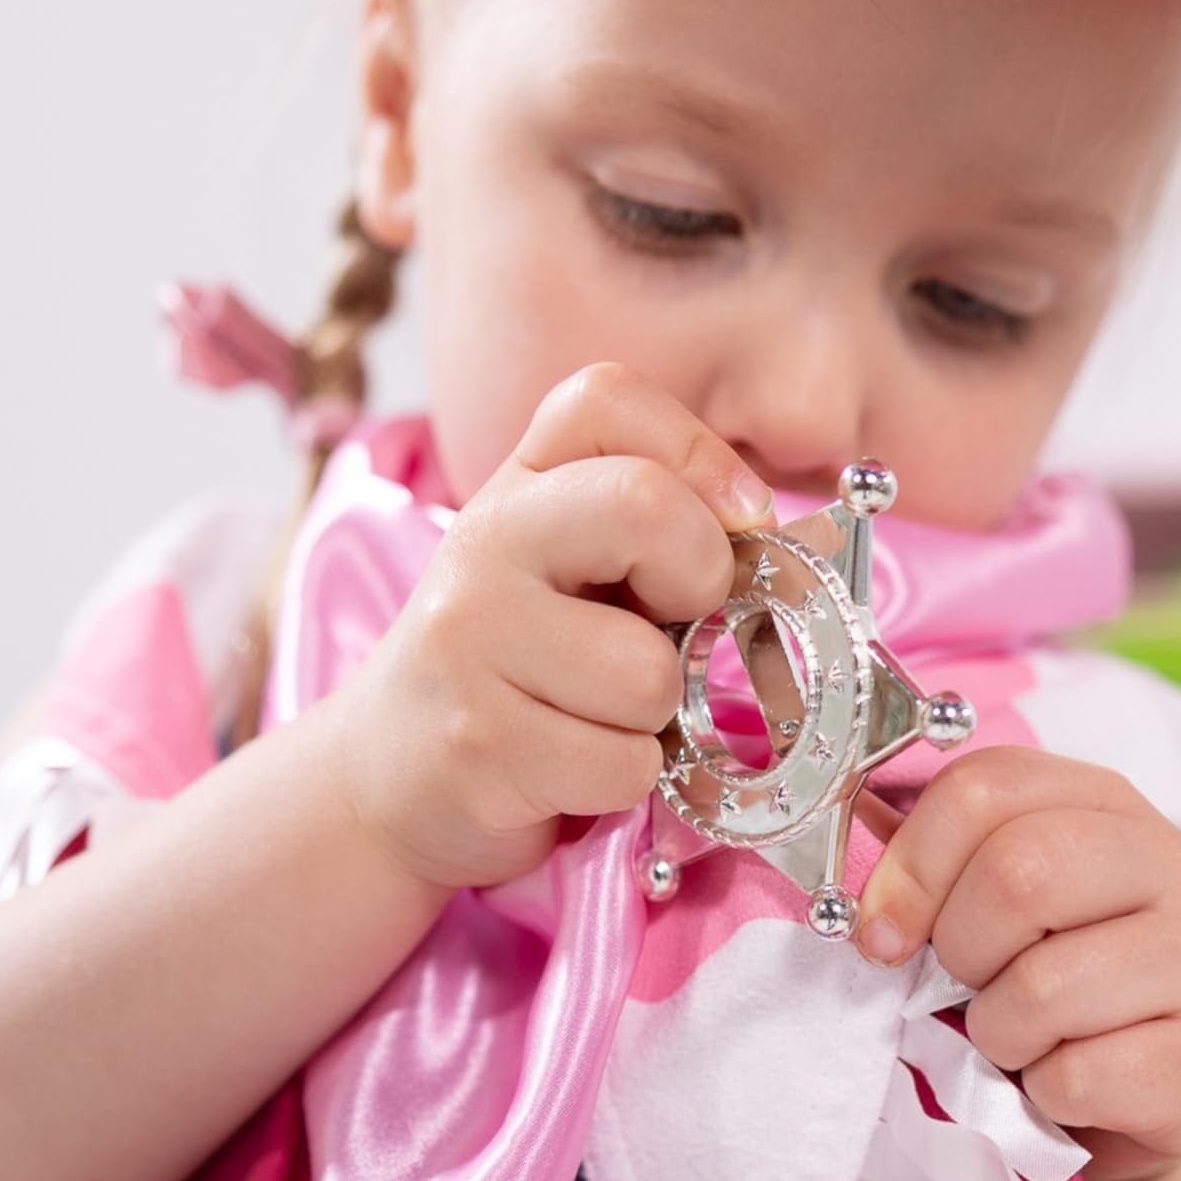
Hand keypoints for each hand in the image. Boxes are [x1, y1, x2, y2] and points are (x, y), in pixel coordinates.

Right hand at [331, 363, 771, 890]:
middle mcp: (484, 542)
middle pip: (645, 506)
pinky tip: (569, 770)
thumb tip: (793, 537)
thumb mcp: (571, 574)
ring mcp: (469, 638)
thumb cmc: (516, 674)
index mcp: (518, 485)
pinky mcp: (478, 740)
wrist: (386, 781)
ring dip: (655, 718)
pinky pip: (623, 763)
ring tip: (594, 717)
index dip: (700, 455)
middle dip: (700, 579)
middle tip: (673, 627)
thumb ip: (658, 536)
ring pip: (649, 672)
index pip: (606, 398)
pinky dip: (623, 782)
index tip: (735, 525)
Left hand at [853, 750, 1180, 1180]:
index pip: (987, 786)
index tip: (883, 937)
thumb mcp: (991, 911)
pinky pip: (1076, 1077)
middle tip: (965, 991)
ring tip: (1021, 1042)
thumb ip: (931, 870)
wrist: (1136, 1104)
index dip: (912, 865)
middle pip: (1020, 872)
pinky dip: (1043, 1097)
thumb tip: (844, 852)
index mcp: (1105, 803)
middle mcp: (1174, 863)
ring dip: (998, 1036)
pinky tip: (1068, 1086)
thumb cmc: (1047, 991)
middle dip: (960, 951)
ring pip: (1044, 988)